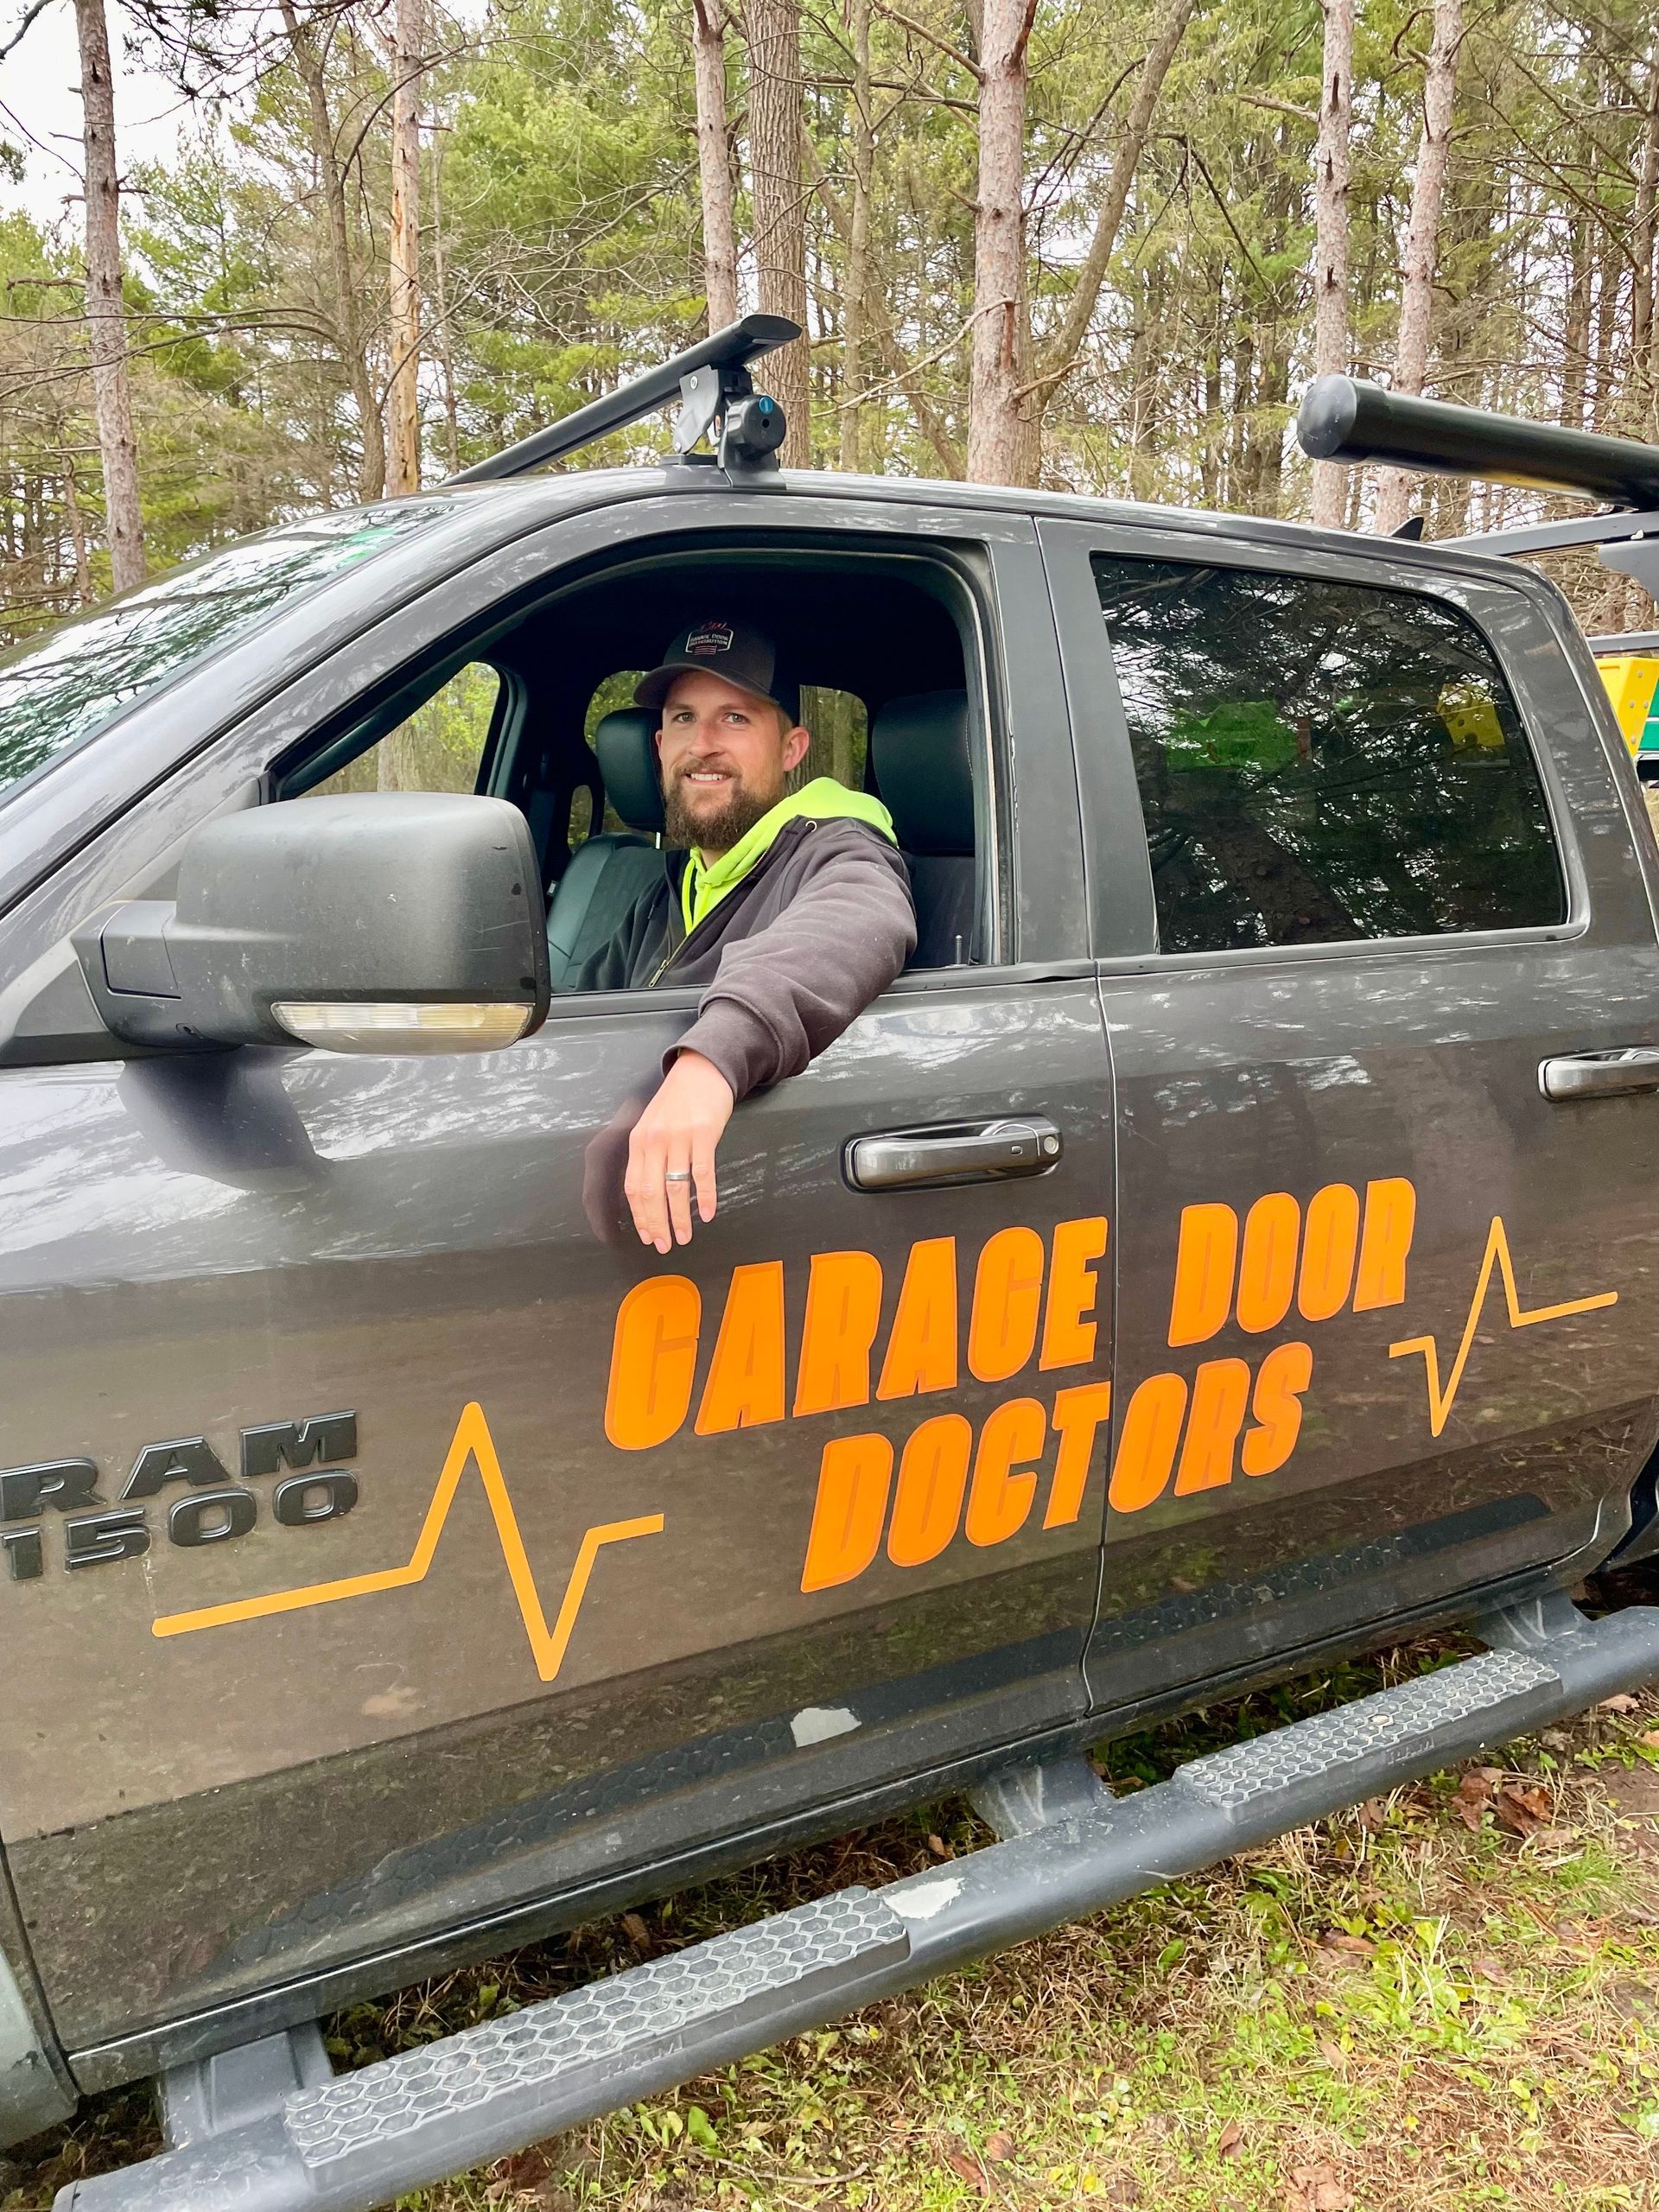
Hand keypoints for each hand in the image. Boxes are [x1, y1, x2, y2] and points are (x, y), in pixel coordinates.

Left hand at [625, 1050, 734, 1253]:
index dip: (639, 1216)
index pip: (634, 1187)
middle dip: (657, 1224)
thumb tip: (647, 1194)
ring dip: (680, 1218)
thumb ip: (648, 1154)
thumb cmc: (677, 1100)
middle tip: (664, 1245)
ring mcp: (679, 1138)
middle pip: (652, 1193)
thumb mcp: (653, 1124)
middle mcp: (655, 1141)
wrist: (701, 1070)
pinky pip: (703, 1174)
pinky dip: (706, 1197)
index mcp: (639, 1141)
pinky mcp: (704, 1134)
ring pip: (676, 1188)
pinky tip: (708, 1213)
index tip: (646, 1236)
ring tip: (685, 1237)